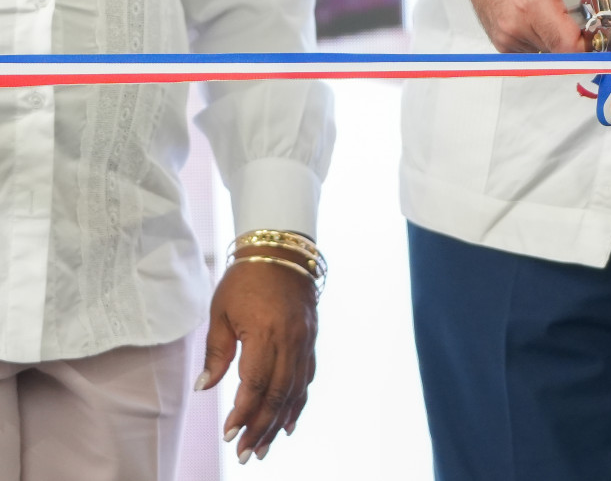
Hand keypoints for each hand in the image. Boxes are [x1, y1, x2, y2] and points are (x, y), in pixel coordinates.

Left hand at [195, 254, 318, 463]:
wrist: (282, 251)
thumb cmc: (245, 278)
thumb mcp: (221, 311)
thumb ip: (217, 351)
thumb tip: (204, 386)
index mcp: (266, 333)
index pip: (256, 384)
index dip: (243, 413)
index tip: (229, 434)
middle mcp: (291, 341)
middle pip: (278, 395)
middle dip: (261, 427)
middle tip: (246, 453)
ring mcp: (305, 341)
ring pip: (295, 390)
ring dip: (279, 421)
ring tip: (264, 447)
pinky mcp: (311, 339)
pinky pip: (306, 377)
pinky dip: (298, 401)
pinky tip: (289, 420)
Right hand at [454, 0, 585, 53]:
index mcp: (533, 0)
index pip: (569, 47)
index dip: (595, 45)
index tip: (609, 31)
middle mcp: (515, 24)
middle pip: (564, 53)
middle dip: (585, 41)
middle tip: (597, 21)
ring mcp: (505, 36)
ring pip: (550, 55)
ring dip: (565, 41)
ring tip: (570, 14)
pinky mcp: (500, 41)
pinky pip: (535, 52)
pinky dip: (548, 41)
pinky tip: (550, 18)